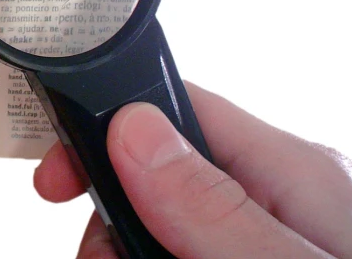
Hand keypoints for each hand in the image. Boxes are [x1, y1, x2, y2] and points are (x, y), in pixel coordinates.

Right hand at [34, 83, 351, 258]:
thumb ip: (217, 210)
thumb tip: (136, 132)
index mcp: (291, 174)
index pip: (179, 108)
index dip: (108, 127)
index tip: (60, 178)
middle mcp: (273, 199)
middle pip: (154, 174)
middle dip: (111, 218)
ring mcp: (255, 240)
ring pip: (155, 224)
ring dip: (123, 252)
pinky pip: (173, 250)